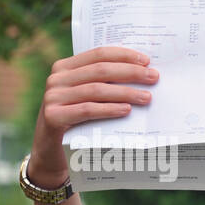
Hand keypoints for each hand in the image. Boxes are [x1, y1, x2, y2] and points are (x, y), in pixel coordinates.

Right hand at [30, 46, 158, 187]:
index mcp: (64, 67)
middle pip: (100, 70)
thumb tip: (142, 75)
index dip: (124, 56)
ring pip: (96, 89)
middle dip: (130, 72)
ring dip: (125, 93)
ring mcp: (53, 97)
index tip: (147, 60)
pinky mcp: (53, 116)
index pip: (98, 54)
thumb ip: (103, 84)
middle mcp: (56, 79)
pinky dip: (109, 109)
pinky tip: (127, 110)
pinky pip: (87, 110)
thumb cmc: (76, 121)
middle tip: (154, 77)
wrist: (51, 150)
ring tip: (147, 97)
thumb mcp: (86, 98)